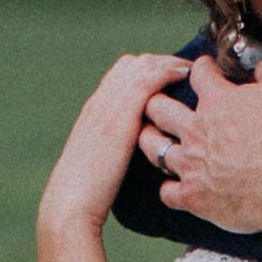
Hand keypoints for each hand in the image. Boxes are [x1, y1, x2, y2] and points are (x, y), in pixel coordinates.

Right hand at [39, 55, 188, 240]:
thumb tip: (129, 156)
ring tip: (189, 68)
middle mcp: (100, 102)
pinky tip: (185, 76)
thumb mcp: (99, 163)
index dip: (145, 70)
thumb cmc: (87, 194)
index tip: (166, 76)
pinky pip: (148, 80)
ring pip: (141, 66)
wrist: (72, 201)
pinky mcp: (122, 115)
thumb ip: (113, 150)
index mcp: (93, 112)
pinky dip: (168, 71)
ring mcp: (109, 105)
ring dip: (168, 62)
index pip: (120, 75)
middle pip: (132, 64)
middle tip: (183, 69)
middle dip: (159, 61)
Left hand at [135, 53, 261, 236]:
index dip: (201, 68)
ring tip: (151, 136)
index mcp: (216, 100)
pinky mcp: (193, 197)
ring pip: (153, 147)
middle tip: (158, 100)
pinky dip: (170, 187)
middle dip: (156, 100)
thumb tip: (260, 62)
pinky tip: (174, 184)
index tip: (203, 70)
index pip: (199, 74)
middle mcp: (195, 130)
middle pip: (159, 108)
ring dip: (150, 139)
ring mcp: (191, 164)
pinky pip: (167, 192)